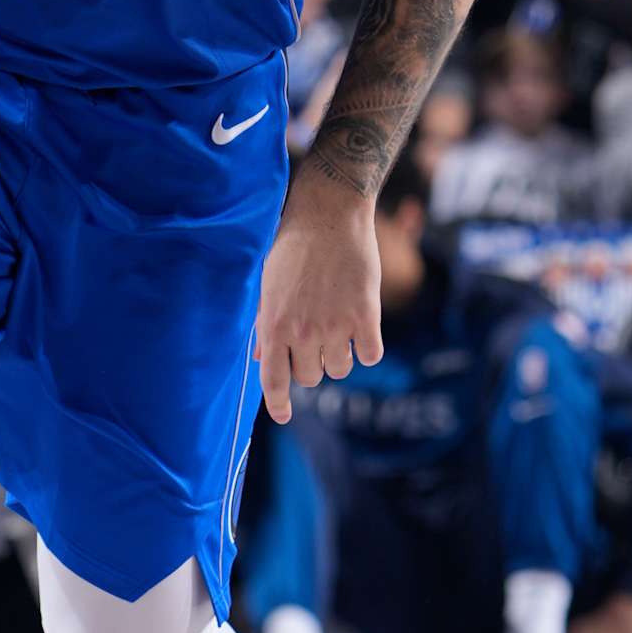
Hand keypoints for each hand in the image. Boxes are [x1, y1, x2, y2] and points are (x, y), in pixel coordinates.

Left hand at [254, 188, 383, 425]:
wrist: (329, 215)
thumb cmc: (292, 247)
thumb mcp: (268, 285)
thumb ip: (265, 324)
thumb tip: (260, 359)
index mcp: (274, 325)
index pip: (274, 381)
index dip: (278, 404)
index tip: (283, 417)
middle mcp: (304, 332)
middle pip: (310, 377)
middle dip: (311, 366)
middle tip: (315, 342)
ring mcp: (336, 326)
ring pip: (340, 369)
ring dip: (339, 357)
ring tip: (337, 330)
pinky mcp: (366, 316)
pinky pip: (370, 355)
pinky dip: (367, 348)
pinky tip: (361, 330)